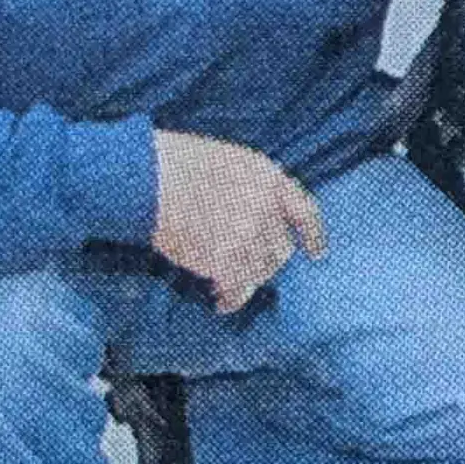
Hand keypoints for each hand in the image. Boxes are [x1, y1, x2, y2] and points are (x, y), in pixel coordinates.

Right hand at [150, 130, 326, 313]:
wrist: (146, 177)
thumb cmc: (175, 163)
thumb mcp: (227, 160)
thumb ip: (249, 187)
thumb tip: (255, 214)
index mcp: (268, 177)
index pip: (305, 212)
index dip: (313, 235)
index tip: (317, 253)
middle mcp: (265, 207)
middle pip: (281, 248)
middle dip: (267, 259)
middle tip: (246, 265)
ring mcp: (247, 235)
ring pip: (260, 270)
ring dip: (247, 278)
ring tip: (229, 283)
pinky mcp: (225, 259)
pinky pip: (237, 289)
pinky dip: (231, 299)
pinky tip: (221, 303)